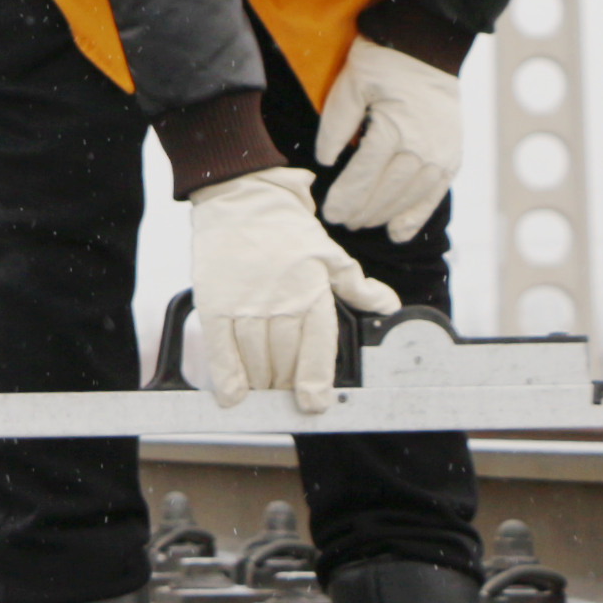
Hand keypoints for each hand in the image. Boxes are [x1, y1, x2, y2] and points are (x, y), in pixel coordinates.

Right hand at [185, 166, 402, 413]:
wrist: (242, 198)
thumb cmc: (287, 230)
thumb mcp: (331, 255)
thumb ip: (358, 288)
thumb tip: (388, 308)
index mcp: (312, 292)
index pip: (316, 347)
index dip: (314, 382)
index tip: (314, 404)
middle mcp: (279, 301)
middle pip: (283, 360)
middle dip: (286, 384)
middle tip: (286, 394)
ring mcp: (244, 303)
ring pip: (254, 358)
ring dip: (260, 382)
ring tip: (264, 391)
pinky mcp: (214, 301)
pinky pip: (220, 347)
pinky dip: (226, 375)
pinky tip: (233, 395)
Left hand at [316, 39, 462, 241]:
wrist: (427, 48)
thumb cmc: (381, 64)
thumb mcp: (349, 85)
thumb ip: (335, 124)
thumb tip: (324, 161)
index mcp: (393, 129)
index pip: (363, 176)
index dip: (345, 198)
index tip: (329, 212)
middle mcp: (421, 147)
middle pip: (387, 192)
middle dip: (361, 211)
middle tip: (341, 222)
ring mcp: (441, 154)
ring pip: (409, 197)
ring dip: (384, 215)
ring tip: (362, 223)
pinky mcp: (452, 156)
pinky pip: (435, 194)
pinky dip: (416, 216)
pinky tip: (397, 232)